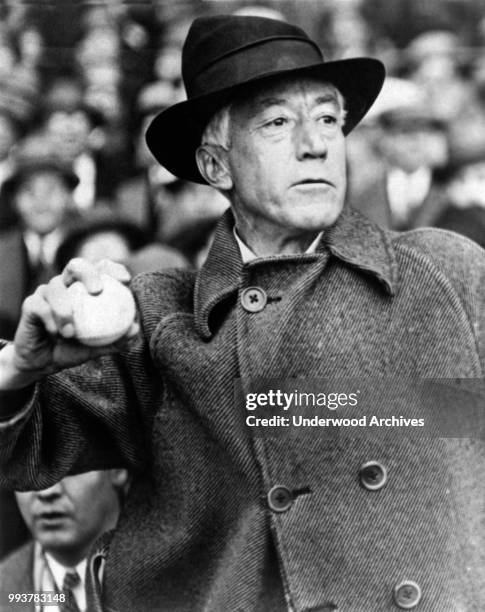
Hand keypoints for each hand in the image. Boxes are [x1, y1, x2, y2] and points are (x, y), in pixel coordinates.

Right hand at [2, 258, 139, 388]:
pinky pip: (41, 306)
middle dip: (88, 272)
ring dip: (64, 309)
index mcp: (85, 289)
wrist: (43, 363)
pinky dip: (50, 319)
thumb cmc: (73, 349)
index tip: (125, 280)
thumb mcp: (97, 347)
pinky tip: (56, 333)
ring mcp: (47, 292)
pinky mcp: (31, 303)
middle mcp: (67, 285)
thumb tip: (135, 329)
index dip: (113, 268)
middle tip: (96, 290)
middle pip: (77, 265)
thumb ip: (116, 339)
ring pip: (55, 287)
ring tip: (70, 333)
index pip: (101, 269)